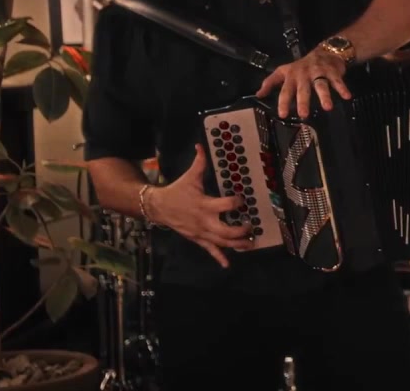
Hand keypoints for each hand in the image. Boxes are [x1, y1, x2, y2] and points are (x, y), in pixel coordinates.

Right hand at [145, 145, 253, 266]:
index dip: (236, 202)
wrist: (158, 207)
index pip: (225, 206)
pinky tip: (227, 265)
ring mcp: (201, 232)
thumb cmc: (177, 191)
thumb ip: (199, 162)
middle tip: (251, 226)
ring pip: (221, 243)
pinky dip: (219, 258)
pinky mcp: (197, 239)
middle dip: (241, 231)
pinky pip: (209, 250)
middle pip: (226, 231)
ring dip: (237, 245)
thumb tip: (200, 145)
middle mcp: (204, 221)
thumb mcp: (190, 177)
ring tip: (250, 244)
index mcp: (204, 205)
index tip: (242, 199)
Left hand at [256, 46, 351, 118]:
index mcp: (292, 76)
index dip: (283, 102)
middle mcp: (304, 75)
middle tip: (303, 115)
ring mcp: (319, 72)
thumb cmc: (302, 66)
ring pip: (321, 85)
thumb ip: (270, 82)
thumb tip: (258, 95)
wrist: (325, 52)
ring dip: (325, 96)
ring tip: (327, 108)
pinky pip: (338, 81)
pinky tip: (347, 96)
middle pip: (303, 89)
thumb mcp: (284, 71)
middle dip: (303, 102)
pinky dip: (342, 88)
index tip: (282, 114)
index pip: (286, 90)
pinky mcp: (332, 71)